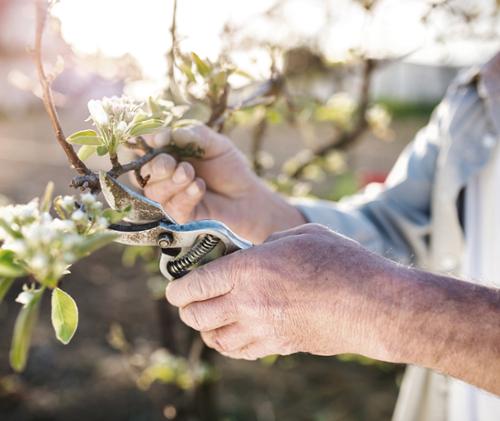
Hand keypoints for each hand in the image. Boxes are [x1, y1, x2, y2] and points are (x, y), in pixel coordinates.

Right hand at [140, 124, 304, 242]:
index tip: (157, 140)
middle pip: (145, 172)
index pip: (144, 149)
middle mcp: (164, 177)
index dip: (144, 145)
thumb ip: (191, 135)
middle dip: (158, 166)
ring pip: (154, 191)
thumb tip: (162, 135)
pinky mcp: (180, 216)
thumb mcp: (215, 144)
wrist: (248, 195)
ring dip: (173, 182)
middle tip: (177, 164)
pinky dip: (185, 196)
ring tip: (192, 175)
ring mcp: (170, 198)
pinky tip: (200, 187)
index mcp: (169, 154)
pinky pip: (172, 207)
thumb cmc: (230, 168)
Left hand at [165, 224, 396, 360]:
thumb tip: (256, 250)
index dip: (178, 288)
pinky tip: (233, 335)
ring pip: (215, 339)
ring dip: (205, 329)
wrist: (373, 304)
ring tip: (207, 319)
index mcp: (249, 269)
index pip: (196, 284)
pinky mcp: (279, 346)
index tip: (173, 289)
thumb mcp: (300, 235)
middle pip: (197, 315)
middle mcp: (248, 302)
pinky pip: (241, 352)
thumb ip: (269, 242)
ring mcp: (263, 329)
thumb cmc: (341, 262)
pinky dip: (229, 345)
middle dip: (186, 309)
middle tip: (188, 301)